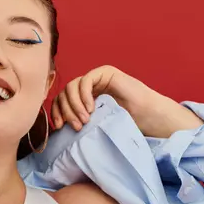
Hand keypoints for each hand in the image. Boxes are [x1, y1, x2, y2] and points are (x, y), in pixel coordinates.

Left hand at [51, 65, 203, 137]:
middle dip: (67, 111)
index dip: (56, 112)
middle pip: (64, 94)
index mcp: (82, 98)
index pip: (60, 100)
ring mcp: (95, 78)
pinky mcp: (104, 72)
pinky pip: (85, 81)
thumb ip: (78, 121)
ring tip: (84, 120)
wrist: (148, 117)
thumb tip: (54, 130)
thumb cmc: (124, 124)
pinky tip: (90, 108)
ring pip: (71, 86)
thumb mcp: (94, 124)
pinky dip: (84, 95)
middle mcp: (87, 86)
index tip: (59, 127)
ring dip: (74, 105)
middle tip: (76, 126)